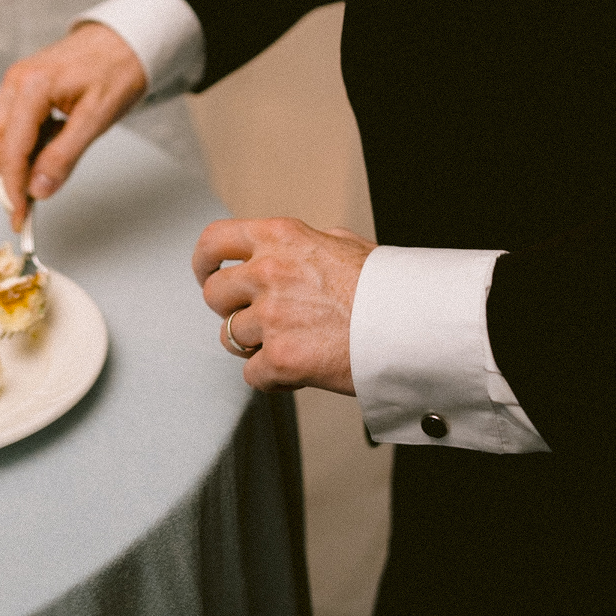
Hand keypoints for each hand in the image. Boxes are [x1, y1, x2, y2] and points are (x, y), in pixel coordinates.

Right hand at [0, 23, 147, 226]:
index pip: (11, 151)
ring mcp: (15, 83)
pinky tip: (49, 146)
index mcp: (32, 87)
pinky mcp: (21, 86)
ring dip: (14, 161)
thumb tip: (38, 191)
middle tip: (33, 200)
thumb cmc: (117, 69)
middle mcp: (15, 82)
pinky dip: (21, 145)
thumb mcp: (96, 118)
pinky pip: (9, 124)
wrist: (124, 37)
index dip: (13, 189)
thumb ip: (64, 156)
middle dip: (7, 177)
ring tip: (48, 167)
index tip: (20, 218)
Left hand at [192, 218, 376, 394]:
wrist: (412, 325)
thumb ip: (310, 243)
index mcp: (280, 237)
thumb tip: (299, 246)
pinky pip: (252, 374)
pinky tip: (298, 370)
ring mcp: (272, 316)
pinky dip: (272, 378)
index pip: (214, 241)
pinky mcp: (280, 358)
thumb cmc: (386, 287)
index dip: (204, 262)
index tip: (207, 274)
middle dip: (230, 309)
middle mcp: (268, 272)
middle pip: (214, 294)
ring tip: (287, 343)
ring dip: (252, 345)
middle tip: (255, 317)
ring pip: (230, 337)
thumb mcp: (345, 244)